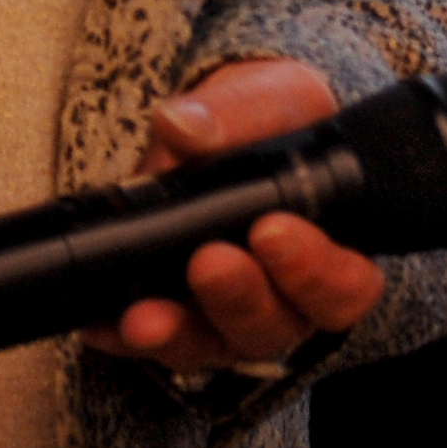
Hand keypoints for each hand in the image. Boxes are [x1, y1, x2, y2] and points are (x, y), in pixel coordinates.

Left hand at [81, 58, 386, 377]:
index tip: (271, 231)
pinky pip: (149, 347)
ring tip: (144, 315)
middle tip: (209, 261)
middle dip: (240, 298)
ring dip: (179, 333)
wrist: (218, 135)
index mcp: (337, 248)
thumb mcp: (271, 101)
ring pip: (214, 346)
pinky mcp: (174, 325)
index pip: (347, 285)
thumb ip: (241, 114)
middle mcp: (288, 297)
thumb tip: (184, 125)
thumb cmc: (270, 124)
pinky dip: (122, 338)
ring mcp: (229, 318)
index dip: (315, 271)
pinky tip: (100, 322)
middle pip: (277, 325)